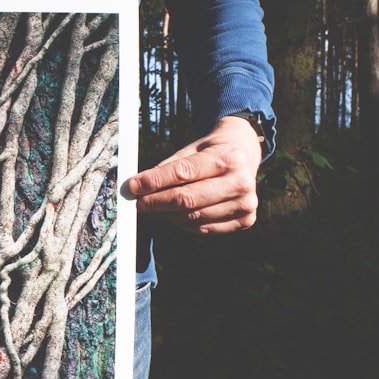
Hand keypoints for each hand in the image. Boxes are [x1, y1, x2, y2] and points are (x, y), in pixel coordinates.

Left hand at [125, 115, 262, 233]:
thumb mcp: (192, 149)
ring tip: (153, 207)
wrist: (244, 156)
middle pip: (187, 199)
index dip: (154, 181)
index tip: (133, 186)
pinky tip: (172, 215)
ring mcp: (245, 204)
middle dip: (156, 202)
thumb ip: (168, 167)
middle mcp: (240, 182)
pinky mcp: (245, 220)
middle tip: (138, 203)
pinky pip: (203, 228)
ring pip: (193, 217)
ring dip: (166, 214)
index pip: (183, 173)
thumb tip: (139, 186)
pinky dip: (182, 223)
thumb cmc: (212, 152)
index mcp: (228, 158)